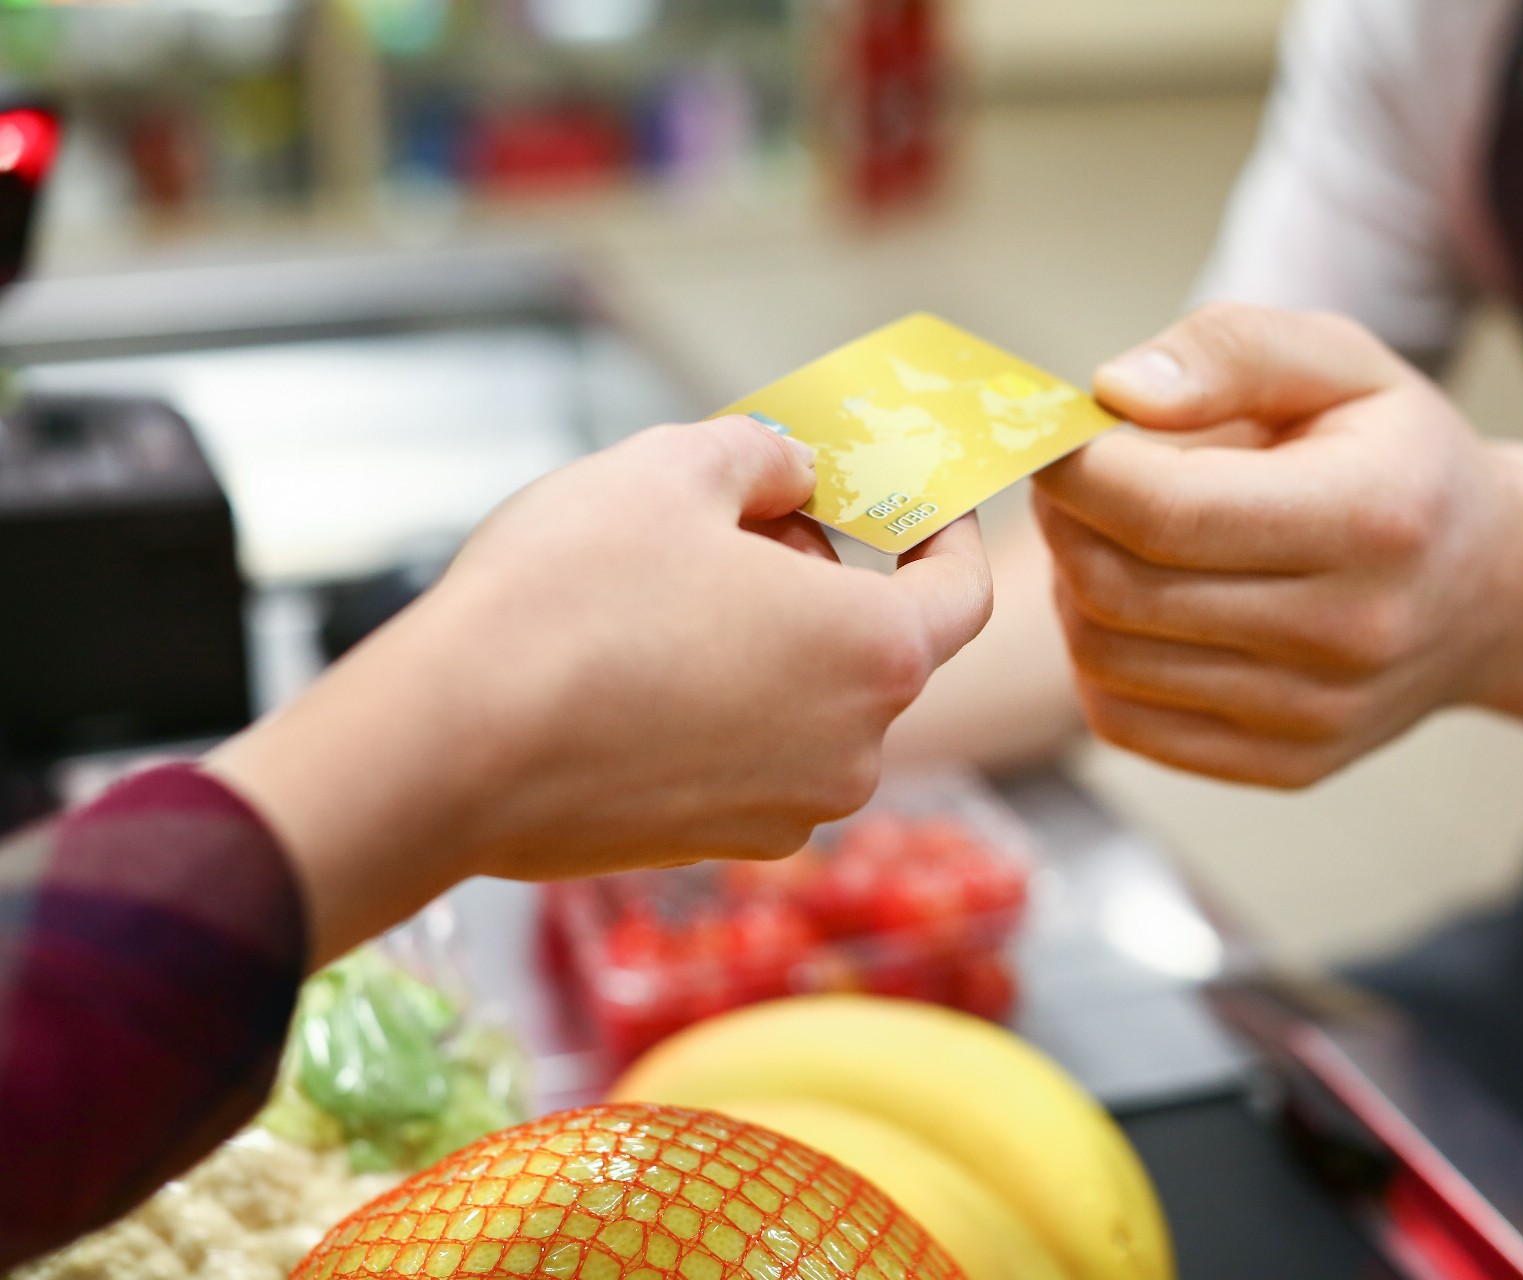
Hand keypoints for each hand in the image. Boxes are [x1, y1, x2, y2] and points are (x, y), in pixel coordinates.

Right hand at [210, 416, 992, 964]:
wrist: (446, 750)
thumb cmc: (566, 601)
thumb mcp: (672, 467)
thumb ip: (765, 456)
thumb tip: (792, 473)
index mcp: (874, 655)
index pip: (963, 594)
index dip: (946, 538)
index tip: (912, 505)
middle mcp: (852, 753)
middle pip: (872, 646)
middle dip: (821, 576)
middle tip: (736, 521)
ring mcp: (783, 814)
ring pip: (805, 703)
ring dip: (765, 642)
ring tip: (662, 592)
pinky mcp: (711, 848)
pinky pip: (747, 757)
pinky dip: (718, 707)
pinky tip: (631, 667)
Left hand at [1033, 303, 1522, 787]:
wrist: (1492, 591)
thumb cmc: (1398, 459)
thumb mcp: (1343, 363)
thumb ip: (1231, 351)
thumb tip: (1115, 389)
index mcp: (1370, 517)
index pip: (1169, 512)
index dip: (1079, 471)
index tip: (1060, 437)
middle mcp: (1349, 632)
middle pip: (1121, 589)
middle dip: (1065, 524)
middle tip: (1071, 482)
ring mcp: (1315, 715)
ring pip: (1107, 660)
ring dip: (1073, 589)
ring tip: (1108, 537)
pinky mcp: (1283, 765)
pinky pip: (1124, 722)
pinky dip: (1099, 659)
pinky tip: (1135, 607)